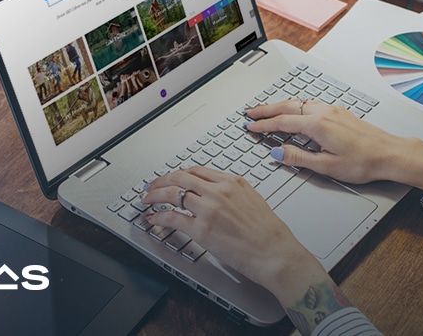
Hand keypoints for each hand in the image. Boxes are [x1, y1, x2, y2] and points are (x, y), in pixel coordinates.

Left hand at [142, 166, 329, 304]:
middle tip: (151, 186)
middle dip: (161, 181)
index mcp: (233, 181)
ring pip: (172, 194)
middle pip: (180, 178)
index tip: (171, 178)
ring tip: (147, 199)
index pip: (197, 170)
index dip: (179, 173)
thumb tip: (216, 196)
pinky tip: (153, 219)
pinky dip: (158, 217)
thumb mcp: (253, 200)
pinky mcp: (202, 229)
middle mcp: (220, 191)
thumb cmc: (269, 232)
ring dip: (154, 196)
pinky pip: (172, 218)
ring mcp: (209, 209)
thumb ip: (233, 193)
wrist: (275, 252)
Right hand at [245, 99, 422, 185]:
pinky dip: (296, 106)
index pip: (282, 122)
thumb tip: (277, 153)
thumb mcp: (326, 166)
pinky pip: (311, 104)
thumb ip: (298, 158)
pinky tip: (296, 112)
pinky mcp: (340, 112)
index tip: (250, 127)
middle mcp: (324, 112)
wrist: (390, 154)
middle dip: (266, 109)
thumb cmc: (364, 162)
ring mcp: (333, 110)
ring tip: (268, 111)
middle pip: (287, 106)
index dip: (263, 125)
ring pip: (299, 103)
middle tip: (250, 112)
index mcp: (317, 125)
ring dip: (281, 106)